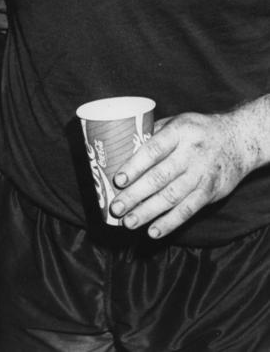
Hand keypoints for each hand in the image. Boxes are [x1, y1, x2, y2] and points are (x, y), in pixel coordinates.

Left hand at [110, 108, 260, 237]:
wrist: (238, 140)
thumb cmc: (196, 130)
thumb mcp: (176, 122)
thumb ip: (152, 135)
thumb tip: (121, 151)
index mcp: (179, 132)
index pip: (153, 150)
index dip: (135, 166)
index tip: (118, 180)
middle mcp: (191, 153)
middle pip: (160, 177)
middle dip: (135, 195)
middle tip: (116, 208)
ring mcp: (202, 174)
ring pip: (172, 197)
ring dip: (148, 212)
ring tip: (128, 222)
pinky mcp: (211, 192)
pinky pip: (188, 209)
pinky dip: (170, 222)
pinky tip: (153, 231)